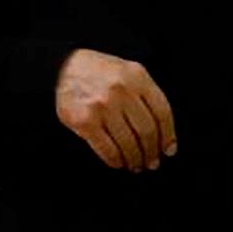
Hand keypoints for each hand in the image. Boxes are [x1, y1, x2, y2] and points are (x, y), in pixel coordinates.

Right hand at [55, 49, 176, 171]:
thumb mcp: (128, 72)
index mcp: (137, 77)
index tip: (168, 150)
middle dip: (151, 152)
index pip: (162, 113)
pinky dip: (115, 160)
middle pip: (147, 131)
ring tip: (136, 165)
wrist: (64, 67)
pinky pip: (107, 149)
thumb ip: (146, 95)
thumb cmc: (100, 73)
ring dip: (135, 159)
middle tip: (152, 162)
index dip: (168, 136)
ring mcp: (102, 106)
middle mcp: (121, 90)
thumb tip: (163, 134)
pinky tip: (118, 162)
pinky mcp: (84, 121)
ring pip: (128, 143)